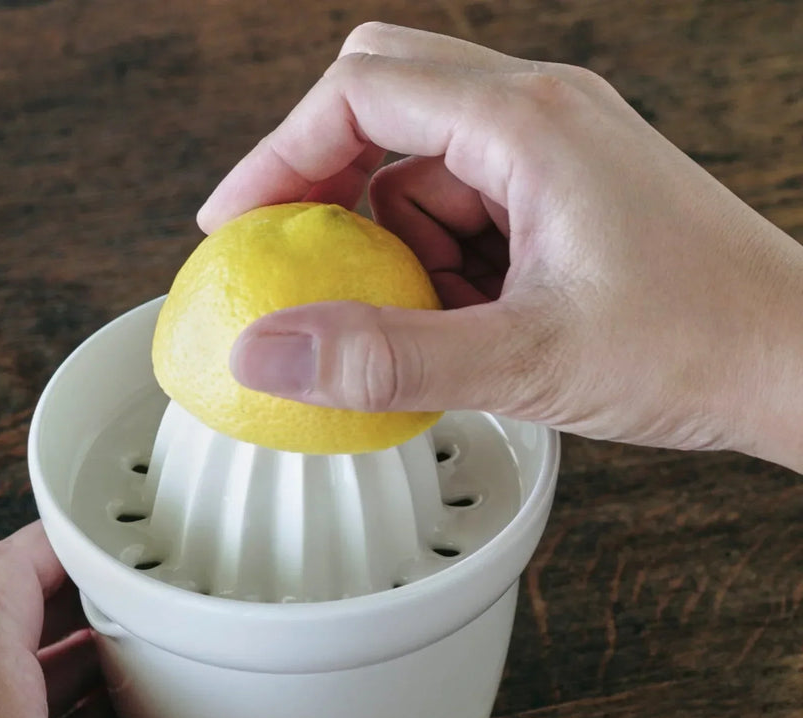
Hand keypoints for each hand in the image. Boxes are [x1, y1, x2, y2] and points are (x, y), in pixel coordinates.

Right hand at [201, 23, 802, 473]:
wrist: (791, 359)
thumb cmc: (693, 346)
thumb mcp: (520, 363)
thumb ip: (383, 359)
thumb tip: (267, 353)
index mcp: (526, 122)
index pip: (359, 92)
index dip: (277, 157)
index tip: (232, 227)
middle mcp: (539, 113)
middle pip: (384, 100)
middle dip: (324, 182)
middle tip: (294, 261)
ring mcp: (555, 150)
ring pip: (423, 167)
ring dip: (394, 243)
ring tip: (431, 323)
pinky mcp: (564, 192)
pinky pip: (467, 205)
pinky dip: (440, 261)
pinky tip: (468, 319)